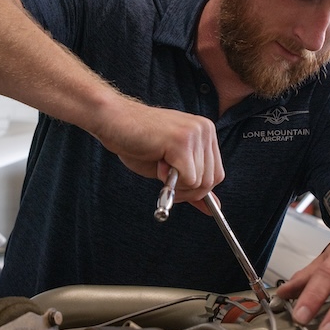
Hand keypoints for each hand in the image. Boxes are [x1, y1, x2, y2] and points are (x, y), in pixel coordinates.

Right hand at [93, 97, 223, 205]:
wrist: (113, 121)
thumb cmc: (137, 143)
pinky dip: (172, 182)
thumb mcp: (170, 168)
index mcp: (206, 132)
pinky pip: (189, 180)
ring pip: (200, 182)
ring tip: (160, 165)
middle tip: (165, 178)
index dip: (196, 188)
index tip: (175, 185)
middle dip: (187, 190)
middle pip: (212, 180)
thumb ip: (192, 185)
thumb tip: (214, 209)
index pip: (217, 174)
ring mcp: (195, 134)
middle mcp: (205, 130)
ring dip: (176, 185)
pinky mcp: (182, 142)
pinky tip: (158, 164)